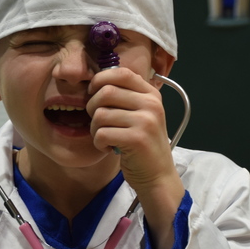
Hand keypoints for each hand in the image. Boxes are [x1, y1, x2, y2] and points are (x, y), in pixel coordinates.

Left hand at [87, 67, 184, 248]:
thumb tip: (95, 81)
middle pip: (106, 92)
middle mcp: (151, 104)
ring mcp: (146, 121)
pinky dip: (98, 143)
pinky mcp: (137, 139)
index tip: (93, 93)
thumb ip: (124, 96)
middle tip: (98, 122)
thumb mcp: (140, 114)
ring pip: (100, 114)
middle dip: (92, 107)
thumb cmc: (142, 145)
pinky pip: (101, 133)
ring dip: (95, 129)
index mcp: (151, 94)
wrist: (157, 175)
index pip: (121, 72)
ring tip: (105, 137)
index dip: (100, 80)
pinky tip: (108, 148)